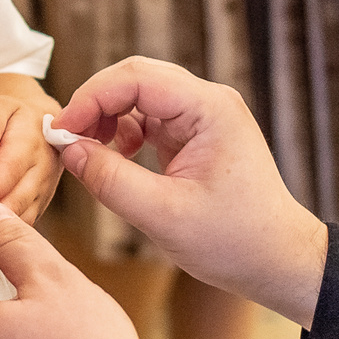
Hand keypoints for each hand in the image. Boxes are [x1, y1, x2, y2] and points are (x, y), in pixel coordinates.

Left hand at [0, 82, 62, 258]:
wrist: (39, 126)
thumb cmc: (11, 118)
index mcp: (32, 140)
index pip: (13, 166)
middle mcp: (43, 168)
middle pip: (20, 196)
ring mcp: (43, 189)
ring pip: (24, 215)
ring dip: (0, 235)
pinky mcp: (39, 205)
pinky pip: (25, 224)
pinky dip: (6, 241)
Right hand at [50, 58, 328, 325]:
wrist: (278, 260)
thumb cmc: (235, 241)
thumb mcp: (163, 215)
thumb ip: (110, 179)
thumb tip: (69, 149)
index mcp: (210, 109)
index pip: (136, 78)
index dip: (91, 99)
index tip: (60, 130)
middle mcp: (209, 102)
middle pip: (136, 79)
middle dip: (96, 105)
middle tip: (66, 139)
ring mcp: (204, 117)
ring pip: (140, 97)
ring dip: (108, 119)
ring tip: (87, 152)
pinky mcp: (196, 135)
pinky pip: (150, 118)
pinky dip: (124, 133)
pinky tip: (115, 159)